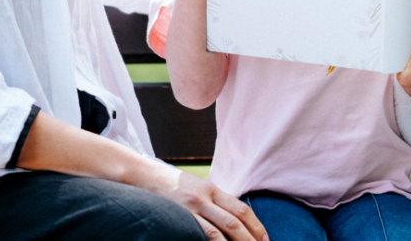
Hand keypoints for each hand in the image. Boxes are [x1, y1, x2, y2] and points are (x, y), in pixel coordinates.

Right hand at [138, 161, 267, 240]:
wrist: (144, 176)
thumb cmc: (173, 186)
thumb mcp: (198, 188)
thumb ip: (214, 201)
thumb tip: (234, 218)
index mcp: (214, 190)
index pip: (242, 209)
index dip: (257, 225)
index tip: (266, 239)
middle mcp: (206, 198)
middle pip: (235, 221)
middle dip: (251, 239)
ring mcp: (192, 208)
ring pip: (219, 231)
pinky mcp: (178, 217)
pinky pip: (199, 234)